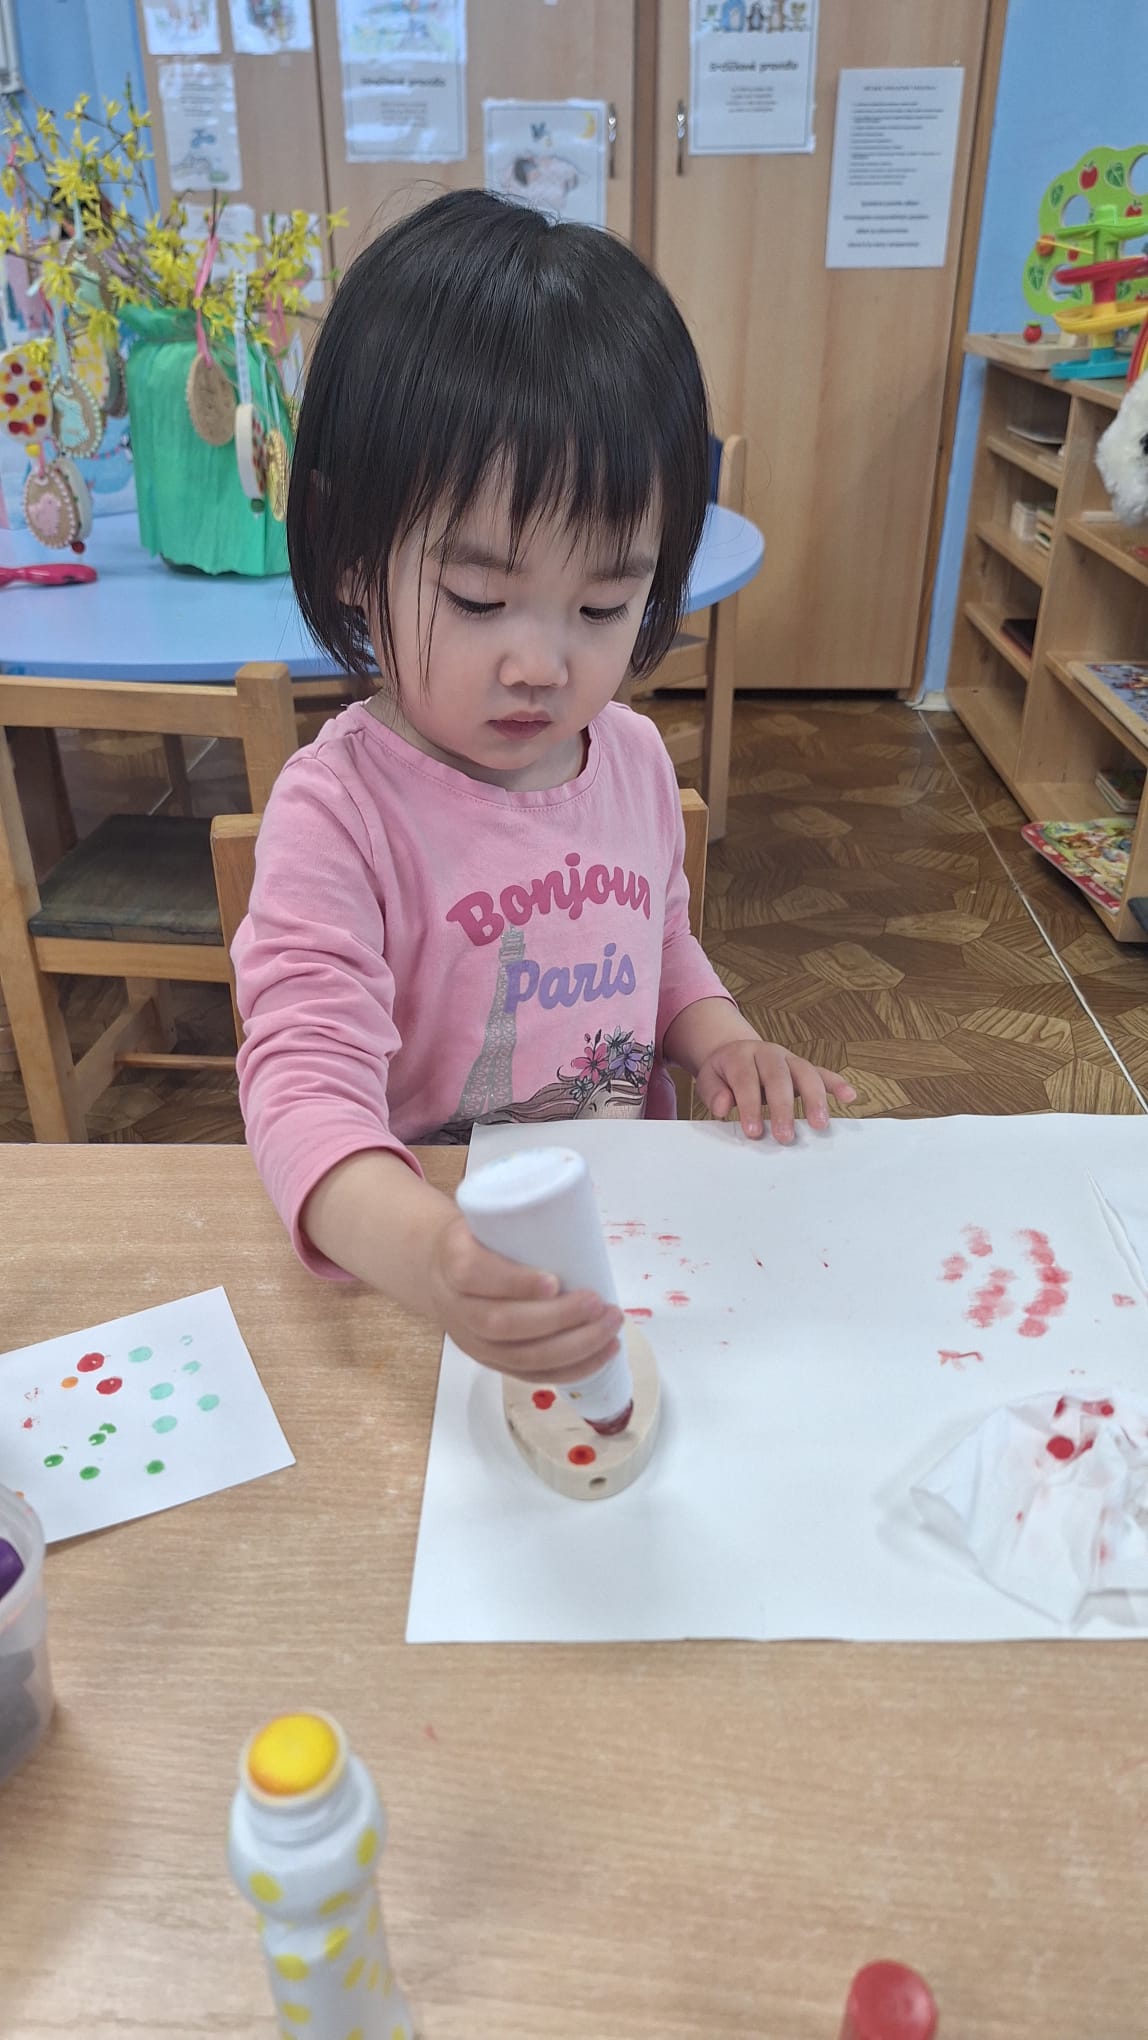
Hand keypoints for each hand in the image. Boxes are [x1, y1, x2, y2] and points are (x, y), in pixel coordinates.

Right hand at [428, 1213, 624, 1383]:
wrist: (438, 1271)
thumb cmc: (479, 1239)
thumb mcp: (485, 1218)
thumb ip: (522, 1216)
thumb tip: (583, 1213)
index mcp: (453, 1260)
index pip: (474, 1275)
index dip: (515, 1282)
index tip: (556, 1280)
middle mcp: (457, 1307)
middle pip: (502, 1323)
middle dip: (558, 1319)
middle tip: (599, 1303)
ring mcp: (474, 1341)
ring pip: (521, 1357)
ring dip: (574, 1347)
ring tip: (612, 1327)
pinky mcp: (491, 1362)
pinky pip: (531, 1376)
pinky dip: (571, 1370)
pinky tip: (603, 1354)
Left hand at [695, 1037, 855, 1142]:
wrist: (734, 1051)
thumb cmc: (723, 1073)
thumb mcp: (709, 1079)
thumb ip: (714, 1093)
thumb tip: (723, 1107)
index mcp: (741, 1055)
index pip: (746, 1080)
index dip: (750, 1106)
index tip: (753, 1132)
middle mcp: (768, 1053)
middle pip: (779, 1077)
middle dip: (783, 1108)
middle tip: (785, 1136)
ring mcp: (788, 1058)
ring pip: (805, 1073)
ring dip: (814, 1099)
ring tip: (819, 1124)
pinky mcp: (803, 1066)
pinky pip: (822, 1072)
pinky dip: (836, 1083)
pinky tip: (849, 1096)